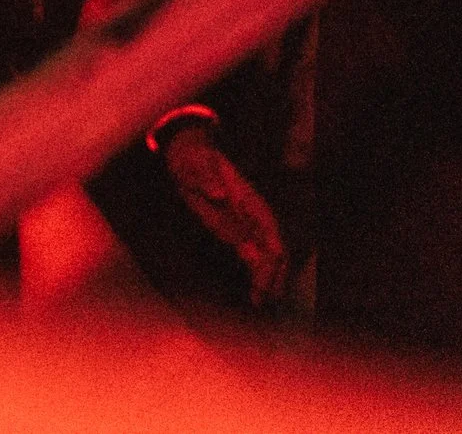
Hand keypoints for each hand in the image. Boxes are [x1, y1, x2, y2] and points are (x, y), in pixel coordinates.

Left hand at [157, 122, 291, 306]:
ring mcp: (245, 224)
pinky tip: (256, 294)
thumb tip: (221, 194)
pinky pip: (252, 256)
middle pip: (272, 247)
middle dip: (272, 273)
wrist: (188, 157)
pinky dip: (257, 274)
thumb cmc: (193, 160)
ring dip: (267, 279)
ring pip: (266, 255)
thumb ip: (207, 179)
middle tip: (264, 299)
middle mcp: (251, 214)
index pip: (269, 227)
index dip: (273, 250)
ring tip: (262, 303)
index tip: (270, 271)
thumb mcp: (195, 165)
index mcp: (247, 198)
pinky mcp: (234, 231)